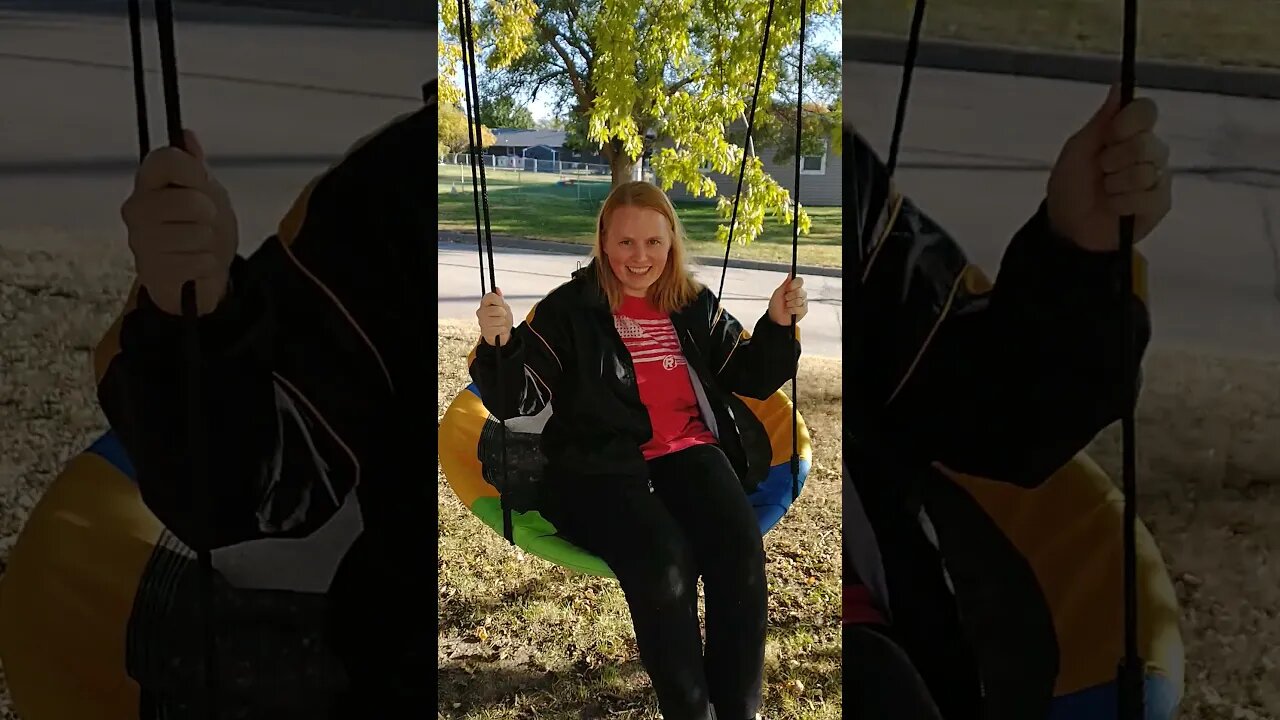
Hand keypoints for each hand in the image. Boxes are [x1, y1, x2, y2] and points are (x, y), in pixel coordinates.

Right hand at [121, 130, 238, 315]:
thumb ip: (195, 165)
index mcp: (148, 180)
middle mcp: (136, 207)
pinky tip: (195, 264)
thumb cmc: (201, 224)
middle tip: (202, 221)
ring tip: (197, 244)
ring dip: (209, 242)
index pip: (168, 158)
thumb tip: (187, 135)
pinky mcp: (151, 271)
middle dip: (209, 214)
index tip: (200, 183)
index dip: (194, 172)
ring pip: (198, 234)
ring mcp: (140, 240)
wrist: (199, 271)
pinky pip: (199, 261)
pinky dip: (207, 264)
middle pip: (192, 201)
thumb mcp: (207, 190)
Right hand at [476, 288, 512, 345]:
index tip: (501, 304)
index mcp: (484, 303)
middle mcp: (480, 311)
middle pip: (498, 309)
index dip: (499, 300)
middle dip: (504, 314)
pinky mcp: (485, 332)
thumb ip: (499, 298)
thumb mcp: (503, 306)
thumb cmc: (501, 317)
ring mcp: (482, 322)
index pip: (491, 296)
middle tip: (502, 316)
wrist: (500, 332)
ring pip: (500, 320)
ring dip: (504, 322)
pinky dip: (503, 330)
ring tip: (501, 323)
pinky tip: (499, 330)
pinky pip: (500, 329)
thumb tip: (497, 289)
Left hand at [768, 275, 807, 325]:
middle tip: (785, 299)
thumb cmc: (776, 304)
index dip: (794, 284)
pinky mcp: (804, 310)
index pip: (800, 281)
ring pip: (799, 301)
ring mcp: (803, 302)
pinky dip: (792, 310)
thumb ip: (785, 283)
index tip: (787, 289)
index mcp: (795, 287)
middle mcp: (801, 293)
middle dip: (789, 296)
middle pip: (800, 291)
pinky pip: (800, 309)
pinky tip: (789, 312)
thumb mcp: (778, 293)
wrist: (775, 318)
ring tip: (787, 306)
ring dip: (789, 304)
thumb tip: (791, 273)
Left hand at [1046, 84, 1172, 251]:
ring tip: (1106, 191)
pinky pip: (1148, 197)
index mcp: (1129, 132)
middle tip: (1101, 170)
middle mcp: (1149, 150)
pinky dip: (1122, 203)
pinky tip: (1114, 207)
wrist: (1067, 226)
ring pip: (1145, 172)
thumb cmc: (1071, 185)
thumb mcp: (1078, 150)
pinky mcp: (1160, 203)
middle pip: (1147, 142)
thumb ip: (1101, 120)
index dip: (1130, 121)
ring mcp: (1158, 176)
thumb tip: (1119, 85)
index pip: (1147, 110)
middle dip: (1114, 160)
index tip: (1111, 134)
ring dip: (1115, 185)